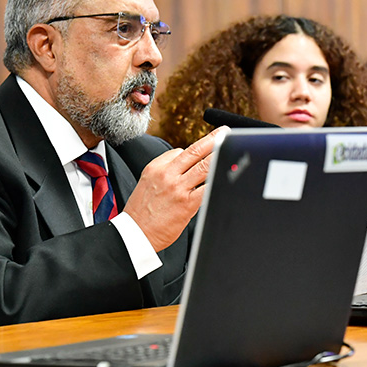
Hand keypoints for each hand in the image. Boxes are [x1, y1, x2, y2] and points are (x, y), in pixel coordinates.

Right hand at [123, 126, 227, 250]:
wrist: (134, 234)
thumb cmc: (142, 212)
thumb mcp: (147, 182)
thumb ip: (166, 172)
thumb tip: (188, 167)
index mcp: (156, 167)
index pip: (181, 152)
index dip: (197, 151)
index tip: (209, 146)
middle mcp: (166, 174)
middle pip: (195, 151)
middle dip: (213, 139)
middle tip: (225, 132)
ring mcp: (177, 188)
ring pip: (204, 166)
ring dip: (220, 155)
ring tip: (232, 148)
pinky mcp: (186, 204)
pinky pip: (207, 188)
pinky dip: (218, 180)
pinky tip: (227, 176)